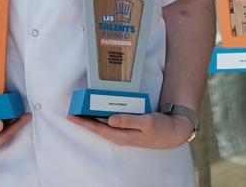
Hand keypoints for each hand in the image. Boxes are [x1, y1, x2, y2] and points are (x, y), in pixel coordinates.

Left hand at [67, 112, 193, 148]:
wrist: (174, 133)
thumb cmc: (161, 128)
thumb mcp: (147, 122)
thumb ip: (128, 121)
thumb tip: (110, 119)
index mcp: (122, 136)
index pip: (98, 129)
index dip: (83, 123)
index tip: (71, 116)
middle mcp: (120, 136)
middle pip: (98, 128)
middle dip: (84, 121)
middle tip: (72, 111)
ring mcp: (124, 133)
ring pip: (104, 125)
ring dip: (93, 118)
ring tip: (82, 110)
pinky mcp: (129, 129)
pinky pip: (112, 123)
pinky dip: (104, 116)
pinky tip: (101, 111)